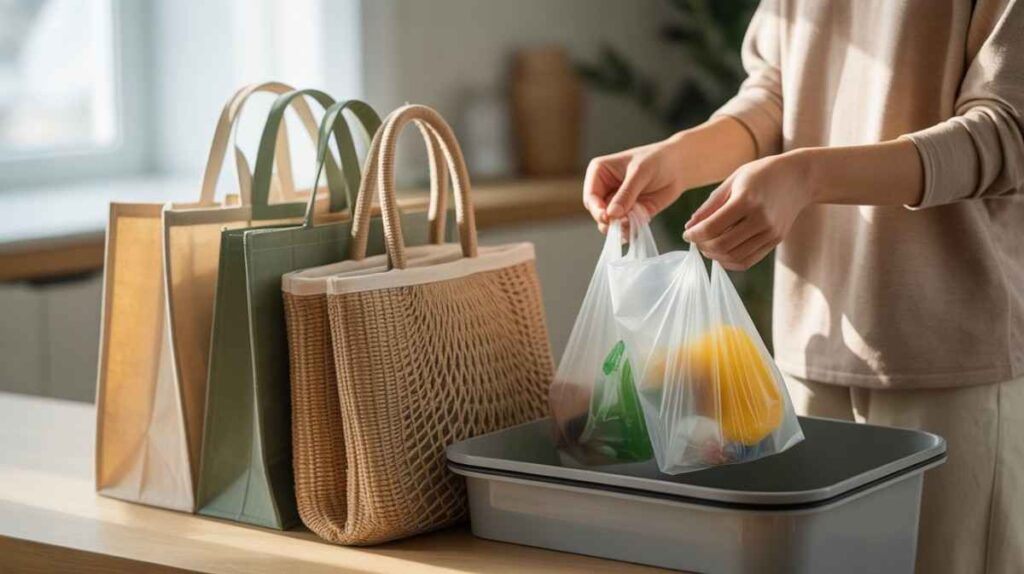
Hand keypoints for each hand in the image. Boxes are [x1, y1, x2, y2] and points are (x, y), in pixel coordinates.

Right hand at [583, 136, 688, 232]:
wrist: (680, 166)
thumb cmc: (658, 160)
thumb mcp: (640, 173)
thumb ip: (626, 194)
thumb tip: (611, 215)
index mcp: (599, 172)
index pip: (590, 196)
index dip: (596, 209)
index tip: (607, 217)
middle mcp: (605, 189)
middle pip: (598, 213)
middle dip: (609, 221)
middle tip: (622, 223)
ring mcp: (617, 203)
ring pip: (609, 223)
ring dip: (619, 228)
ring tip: (632, 225)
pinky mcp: (630, 214)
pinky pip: (624, 228)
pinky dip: (629, 232)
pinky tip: (635, 230)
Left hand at [682, 151, 812, 270]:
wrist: (800, 177)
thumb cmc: (761, 174)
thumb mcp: (733, 181)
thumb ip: (710, 205)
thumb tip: (690, 227)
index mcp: (747, 200)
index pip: (711, 228)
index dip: (693, 235)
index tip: (686, 233)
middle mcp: (760, 219)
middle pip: (721, 246)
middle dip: (702, 246)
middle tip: (695, 240)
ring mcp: (770, 232)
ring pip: (734, 257)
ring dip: (714, 256)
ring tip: (707, 246)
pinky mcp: (776, 240)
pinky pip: (748, 260)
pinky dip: (730, 261)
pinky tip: (721, 252)